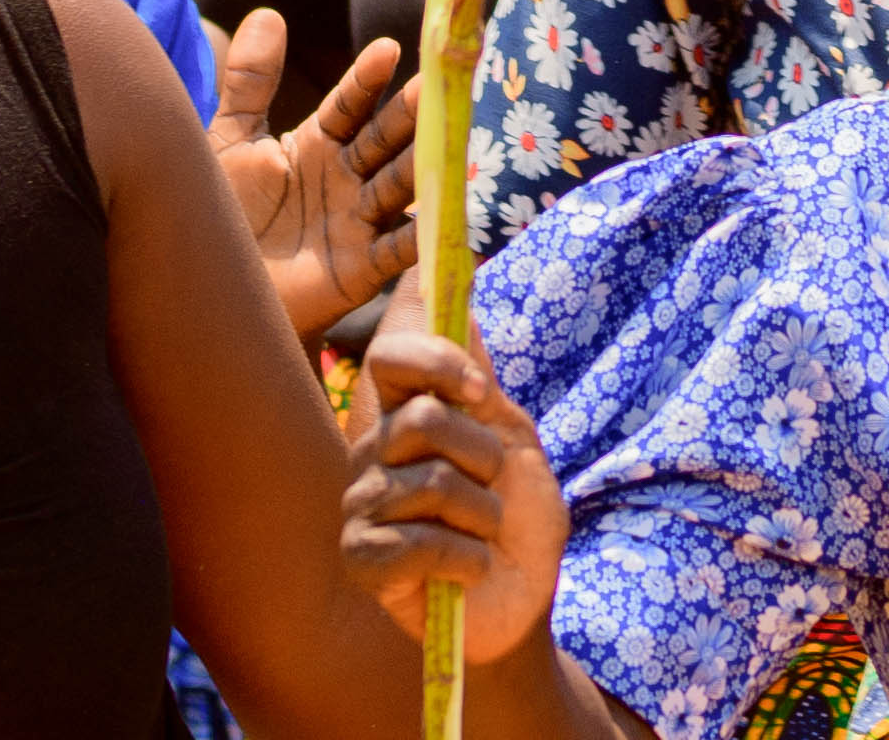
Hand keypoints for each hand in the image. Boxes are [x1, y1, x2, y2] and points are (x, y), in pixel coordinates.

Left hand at [214, 10, 420, 338]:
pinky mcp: (362, 269)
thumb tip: (268, 13)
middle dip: (409, 114)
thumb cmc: (225, 216)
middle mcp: (346, 177)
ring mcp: (358, 221)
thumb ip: (248, 84)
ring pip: (398, 185)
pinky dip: (422, 237)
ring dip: (424, 164)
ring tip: (448, 138)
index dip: (367, 80)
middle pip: (384, 140)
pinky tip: (449, 217)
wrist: (216, 296)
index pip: (349, 105)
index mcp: (317, 143)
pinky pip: (397, 250)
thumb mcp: (230, 144)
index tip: (387, 51)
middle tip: (434, 84)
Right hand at [349, 324, 565, 666]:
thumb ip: (479, 378)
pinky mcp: (363, 561)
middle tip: (493, 487)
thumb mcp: (514, 436)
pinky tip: (469, 569)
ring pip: (431, 482)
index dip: (436, 361)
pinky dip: (465, 559)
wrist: (526, 592)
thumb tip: (460, 296)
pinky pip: (417, 544)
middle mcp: (372, 454)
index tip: (482, 388)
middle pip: (423, 418)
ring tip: (483, 533)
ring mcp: (362, 508)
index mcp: (404, 416)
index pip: (389, 358)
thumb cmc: (519, 514)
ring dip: (483, 514)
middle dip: (483, 455)